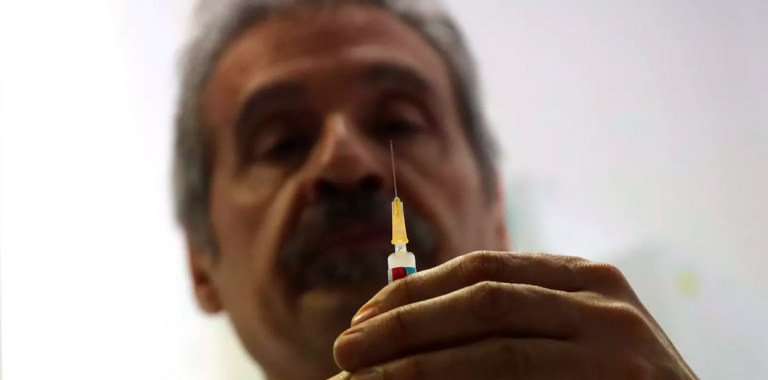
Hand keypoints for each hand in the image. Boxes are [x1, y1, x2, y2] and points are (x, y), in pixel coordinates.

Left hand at [330, 251, 698, 378]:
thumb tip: (409, 327)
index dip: (416, 291)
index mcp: (584, 275)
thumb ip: (512, 321)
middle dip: (405, 322)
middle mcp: (601, 298)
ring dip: (418, 363)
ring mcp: (615, 342)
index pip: (483, 267)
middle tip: (346, 346)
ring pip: (494, 346)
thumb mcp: (572, 337)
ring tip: (362, 377)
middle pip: (480, 298)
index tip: (365, 316)